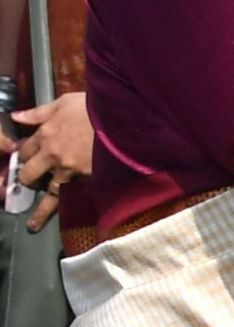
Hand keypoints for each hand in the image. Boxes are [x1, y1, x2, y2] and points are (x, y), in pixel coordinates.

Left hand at [11, 91, 90, 231]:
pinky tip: (64, 218)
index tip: (27, 157)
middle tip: (29, 184)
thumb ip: (38, 112)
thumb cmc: (95, 107)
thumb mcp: (64, 102)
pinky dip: (67, 209)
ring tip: (33, 224)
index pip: (24, 151)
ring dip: (41, 211)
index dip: (24, 155)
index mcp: (45, 135)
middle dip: (27, 180)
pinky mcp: (88, 180)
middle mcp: (53, 156)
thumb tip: (15, 117)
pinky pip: (73, 197)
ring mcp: (71, 171)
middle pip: (29, 176)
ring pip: (49, 195)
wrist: (124, 119)